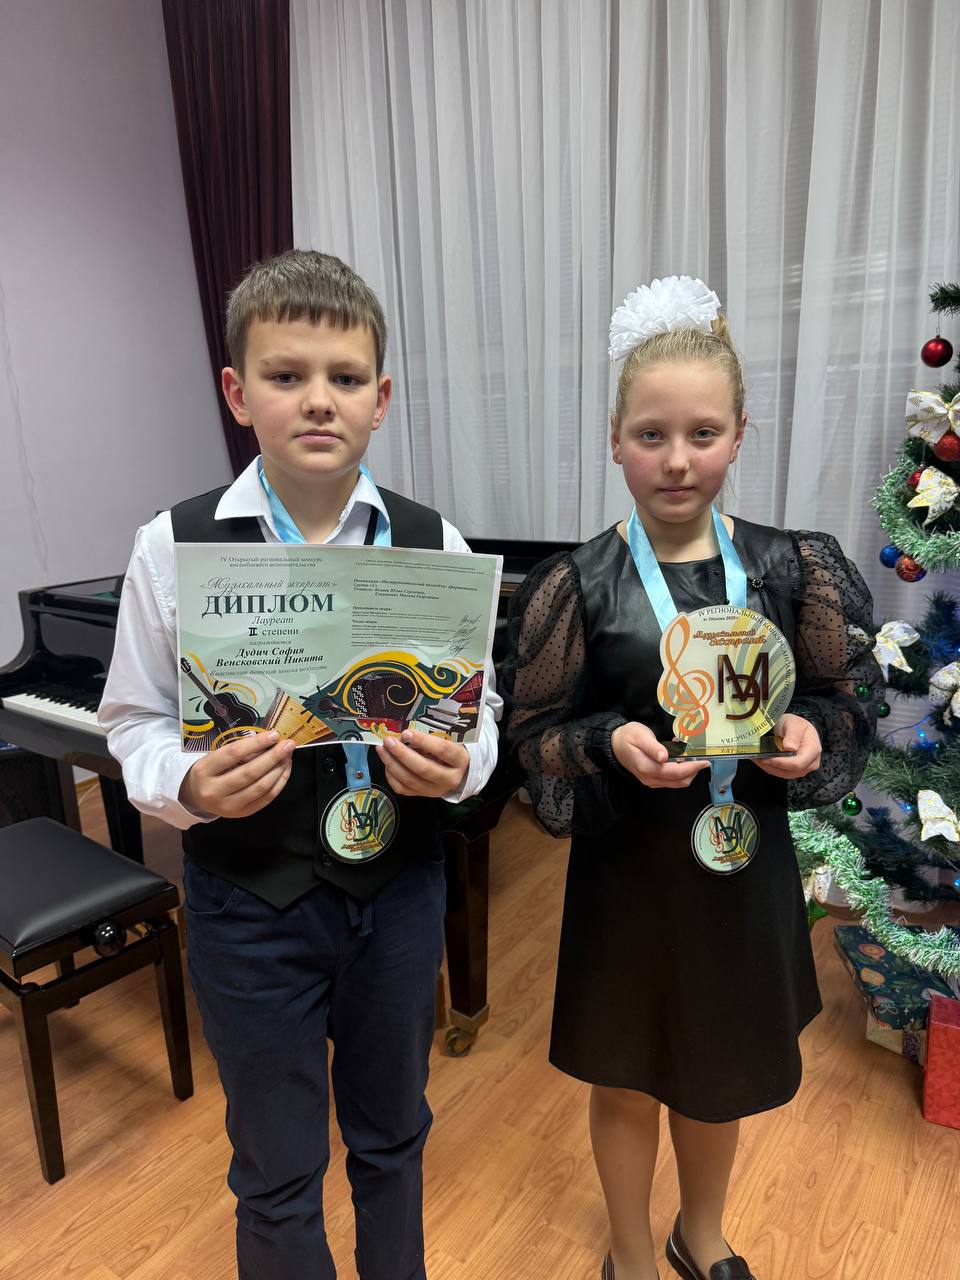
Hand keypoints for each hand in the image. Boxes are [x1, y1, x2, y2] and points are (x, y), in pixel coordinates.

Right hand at [179, 730, 294, 817]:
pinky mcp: (242, 814)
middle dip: (273, 757)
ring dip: (279, 770)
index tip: (274, 734)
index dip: (255, 743)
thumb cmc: (209, 771)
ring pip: (261, 787)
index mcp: (204, 770)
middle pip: (249, 773)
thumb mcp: (215, 757)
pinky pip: (266, 798)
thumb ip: (239, 751)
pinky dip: (279, 783)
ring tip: (288, 756)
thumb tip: (270, 742)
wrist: (196, 797)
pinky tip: (285, 770)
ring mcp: (228, 806)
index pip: (232, 754)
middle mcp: (214, 791)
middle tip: (288, 745)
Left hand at [374, 730, 469, 797]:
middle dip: (402, 754)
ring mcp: (436, 790)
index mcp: (460, 760)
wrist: (460, 772)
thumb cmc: (452, 751)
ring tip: (381, 749)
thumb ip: (431, 738)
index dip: (423, 741)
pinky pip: (403, 789)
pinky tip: (387, 763)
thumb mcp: (450, 741)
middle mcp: (450, 778)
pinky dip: (391, 776)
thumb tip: (405, 734)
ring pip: (410, 780)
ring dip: (392, 764)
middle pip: (423, 768)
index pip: (442, 750)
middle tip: (388, 741)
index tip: (406, 732)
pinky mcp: (423, 796)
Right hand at [611, 721, 709, 788]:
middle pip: (679, 781)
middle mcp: (650, 778)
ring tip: (689, 755)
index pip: (676, 772)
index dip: (693, 767)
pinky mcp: (652, 780)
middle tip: (700, 757)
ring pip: (677, 783)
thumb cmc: (628, 737)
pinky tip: (679, 759)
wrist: (614, 745)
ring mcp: (651, 781)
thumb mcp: (640, 736)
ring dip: (687, 772)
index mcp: (647, 767)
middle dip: (693, 771)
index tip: (705, 761)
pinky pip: (671, 781)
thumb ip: (653, 747)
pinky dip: (680, 772)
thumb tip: (665, 757)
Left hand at [753, 714, 821, 779]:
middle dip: (772, 765)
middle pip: (790, 771)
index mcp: (813, 750)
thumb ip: (793, 735)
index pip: (798, 763)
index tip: (767, 757)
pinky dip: (769, 767)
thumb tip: (790, 748)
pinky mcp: (794, 771)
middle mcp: (810, 763)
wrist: (794, 728)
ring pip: (783, 773)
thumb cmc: (795, 725)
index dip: (781, 762)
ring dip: (768, 767)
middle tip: (757, 756)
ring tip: (756, 757)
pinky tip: (760, 760)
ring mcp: (803, 769)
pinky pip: (780, 772)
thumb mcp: (793, 724)